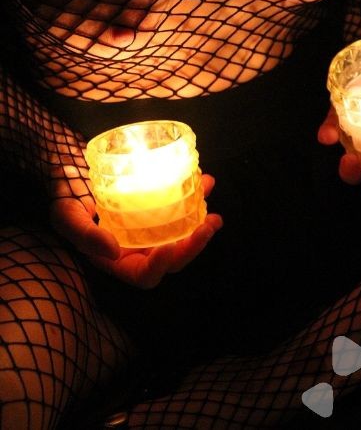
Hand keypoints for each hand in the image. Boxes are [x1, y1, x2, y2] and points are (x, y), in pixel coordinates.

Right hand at [50, 165, 221, 287]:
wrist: (68, 169)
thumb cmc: (64, 195)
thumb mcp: (65, 216)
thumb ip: (85, 236)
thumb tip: (114, 252)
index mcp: (117, 261)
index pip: (145, 275)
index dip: (162, 266)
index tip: (171, 246)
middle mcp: (137, 248)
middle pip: (173, 258)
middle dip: (195, 244)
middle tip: (211, 222)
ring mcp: (149, 228)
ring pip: (183, 233)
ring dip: (202, 219)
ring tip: (212, 195)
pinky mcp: (157, 208)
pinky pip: (181, 209)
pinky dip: (195, 196)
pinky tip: (205, 180)